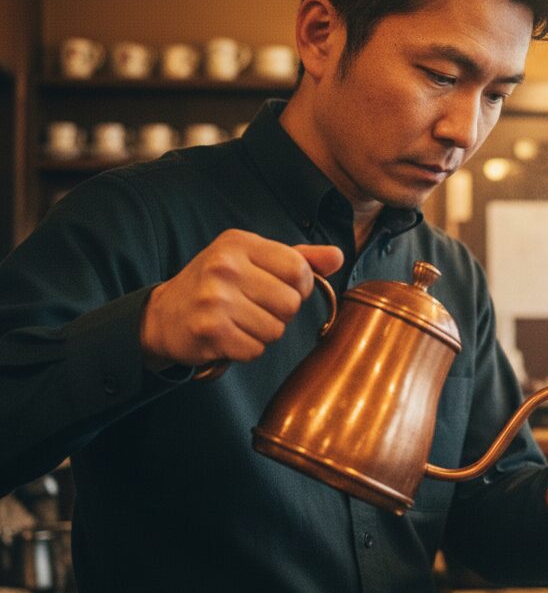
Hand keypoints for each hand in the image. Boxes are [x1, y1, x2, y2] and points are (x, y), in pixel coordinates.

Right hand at [140, 229, 343, 370]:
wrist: (164, 315)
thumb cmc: (217, 285)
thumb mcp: (253, 259)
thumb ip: (297, 258)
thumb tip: (337, 257)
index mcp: (239, 243)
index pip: (299, 270)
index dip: (300, 287)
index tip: (281, 289)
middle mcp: (224, 266)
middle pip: (291, 303)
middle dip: (281, 312)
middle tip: (255, 307)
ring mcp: (214, 299)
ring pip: (276, 329)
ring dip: (264, 332)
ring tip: (240, 320)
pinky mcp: (209, 330)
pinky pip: (256, 350)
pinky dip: (247, 349)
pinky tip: (229, 335)